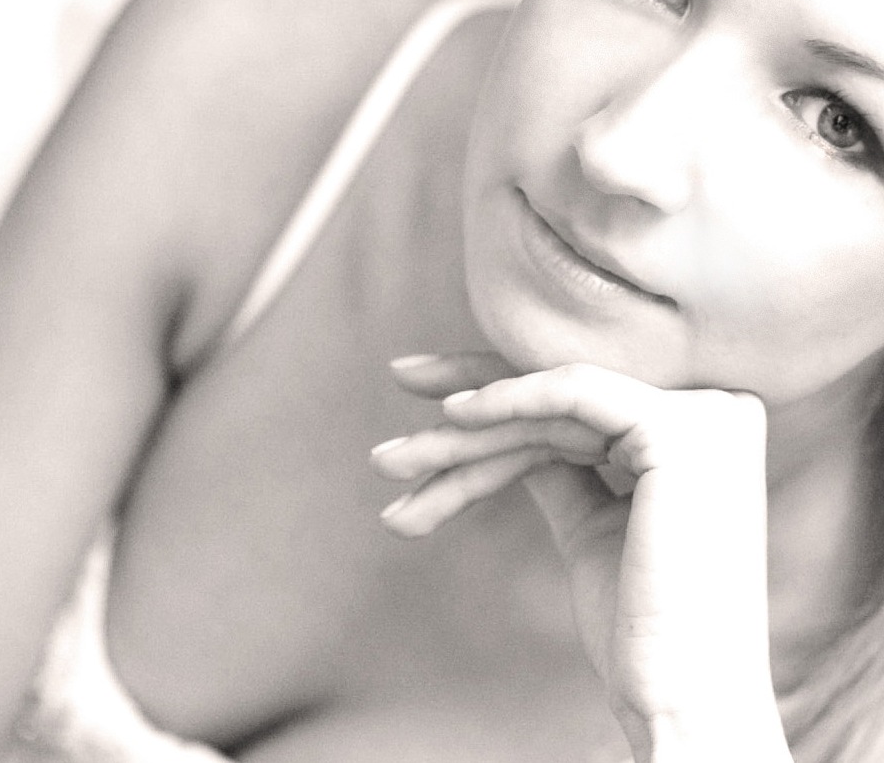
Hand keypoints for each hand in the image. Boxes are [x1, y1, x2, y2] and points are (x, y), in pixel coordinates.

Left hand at [371, 353, 792, 761]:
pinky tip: (450, 417)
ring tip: (389, 464)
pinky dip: (506, 401)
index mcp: (701, 438)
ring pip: (550, 410)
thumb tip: (496, 425)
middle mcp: (714, 415)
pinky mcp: (680, 430)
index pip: (578, 409)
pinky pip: (571, 396)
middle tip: (386, 451)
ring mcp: (705, 418)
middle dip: (462, 423)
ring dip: (460, 439)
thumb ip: (558, 466)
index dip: (496, 405)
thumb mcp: (591, 525)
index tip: (425, 418)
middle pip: (557, 406)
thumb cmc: (642, 629)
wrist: (686, 704)